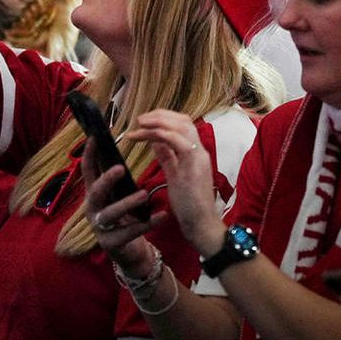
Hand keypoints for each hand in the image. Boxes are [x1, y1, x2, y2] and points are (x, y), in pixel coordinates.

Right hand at [80, 137, 163, 268]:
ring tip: (143, 194)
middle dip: (107, 179)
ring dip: (127, 203)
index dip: (89, 155)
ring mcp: (100, 227)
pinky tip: (163, 215)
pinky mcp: (112, 243)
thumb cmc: (124, 219)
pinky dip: (148, 223)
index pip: (88, 171)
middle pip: (96, 191)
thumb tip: (120, 152)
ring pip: (111, 213)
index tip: (94, 137)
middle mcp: (92, 209)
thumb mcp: (118, 198)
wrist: (129, 254)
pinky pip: (131, 232)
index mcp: (93, 194)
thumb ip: (117, 180)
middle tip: (121, 168)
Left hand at [126, 110, 222, 254]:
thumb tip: (155, 142)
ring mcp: (199, 157)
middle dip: (160, 115)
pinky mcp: (195, 166)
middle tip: (139, 119)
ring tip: (139, 124)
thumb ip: (167, 158)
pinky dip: (161, 134)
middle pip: (183, 120)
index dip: (164, 118)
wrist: (200, 224)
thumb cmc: (188, 204)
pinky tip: (145, 137)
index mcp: (195, 152)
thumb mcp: (174, 175)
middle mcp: (200, 151)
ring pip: (182, 126)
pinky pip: (180, 141)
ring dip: (158, 122)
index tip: (144, 121)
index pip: (183, 124)